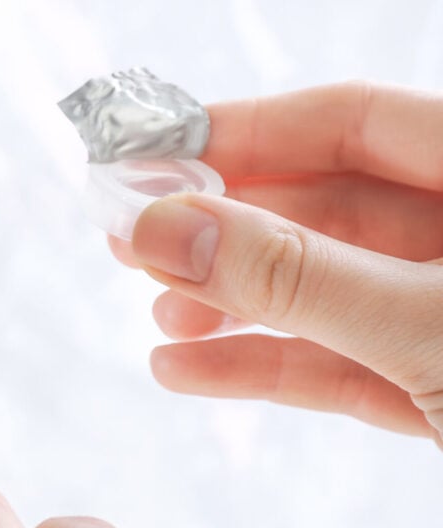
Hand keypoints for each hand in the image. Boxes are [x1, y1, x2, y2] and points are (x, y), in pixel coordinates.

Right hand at [109, 82, 442, 448]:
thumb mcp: (424, 320)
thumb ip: (295, 275)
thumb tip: (165, 229)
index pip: (352, 122)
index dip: (245, 133)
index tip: (151, 155)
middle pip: (324, 208)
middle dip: (221, 229)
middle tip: (131, 239)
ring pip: (324, 291)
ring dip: (232, 303)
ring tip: (160, 316)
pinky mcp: (438, 389)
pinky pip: (339, 364)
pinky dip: (264, 366)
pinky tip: (187, 370)